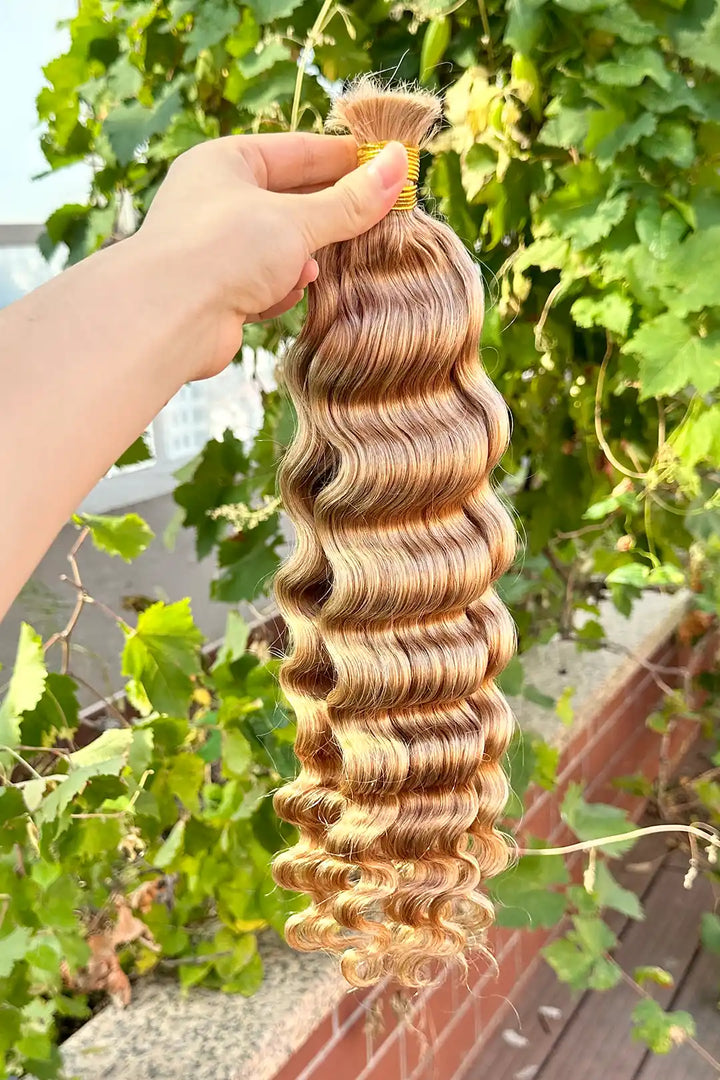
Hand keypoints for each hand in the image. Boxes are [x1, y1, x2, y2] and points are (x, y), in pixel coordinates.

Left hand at [134, 132, 408, 377]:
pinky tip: (287, 294)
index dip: (343, 158)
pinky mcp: (218, 292)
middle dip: (328, 215)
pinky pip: (265, 283)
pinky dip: (280, 289)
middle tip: (377, 218)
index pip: (297, 151)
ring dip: (304, 258)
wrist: (168, 319)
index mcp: (224, 162)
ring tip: (322, 265)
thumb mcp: (297, 220)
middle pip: (290, 201)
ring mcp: (215, 248)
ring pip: (280, 246)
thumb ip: (350, 201)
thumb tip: (399, 164)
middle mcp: (215, 201)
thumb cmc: (224, 250)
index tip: (387, 165)